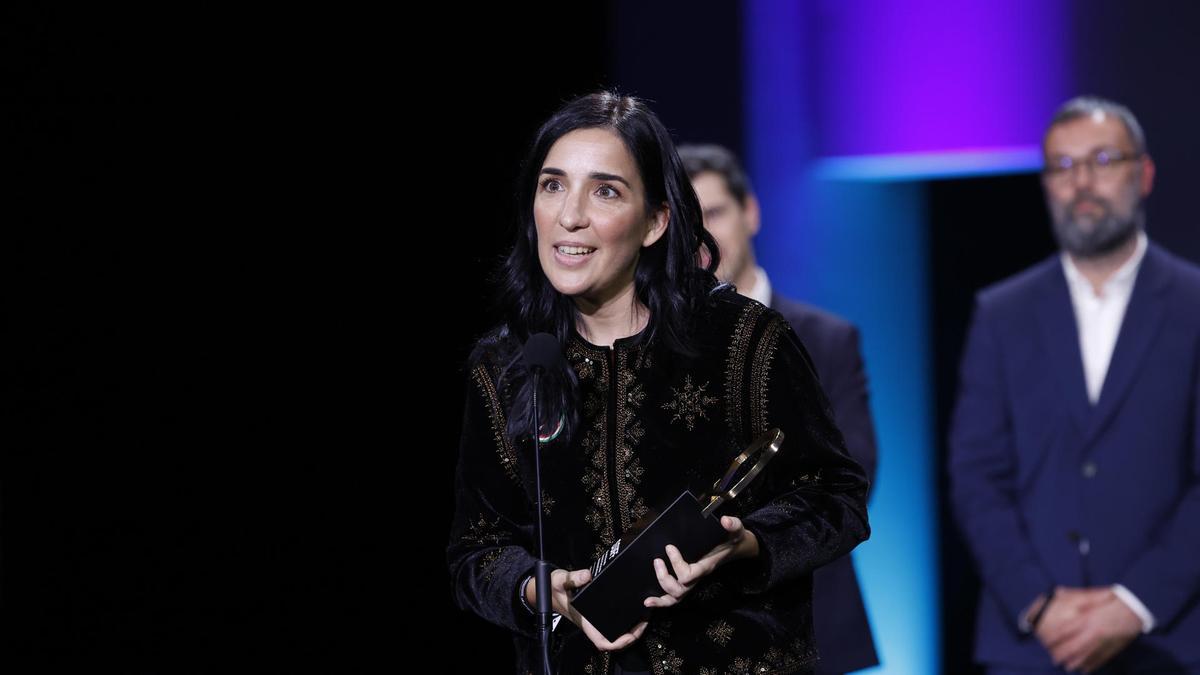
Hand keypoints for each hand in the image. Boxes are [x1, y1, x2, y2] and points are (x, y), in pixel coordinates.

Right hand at [528, 568, 648, 651]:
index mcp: (584, 622)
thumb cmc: (553, 589)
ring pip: (616, 630)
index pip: (603, 642)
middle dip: (632, 634)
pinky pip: (613, 621)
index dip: (619, 643)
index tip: (632, 635)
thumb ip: (573, 578)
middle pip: (615, 639)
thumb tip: (588, 575)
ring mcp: (595, 618)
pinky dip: (625, 619)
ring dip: (631, 627)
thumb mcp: (561, 580)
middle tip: (645, 619)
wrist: (546, 588)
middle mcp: (592, 623)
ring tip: (644, 614)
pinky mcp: (597, 611)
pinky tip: (633, 608)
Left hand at [643, 515, 758, 608]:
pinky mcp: (687, 581)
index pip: (689, 574)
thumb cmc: (732, 539)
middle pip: (680, 589)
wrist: (735, 547)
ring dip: (661, 592)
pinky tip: (648, 602)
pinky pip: (674, 597)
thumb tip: (725, 521)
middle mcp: (698, 577)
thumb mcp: (736, 530)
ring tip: (649, 587)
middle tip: (657, 560)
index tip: (669, 547)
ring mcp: (692, 581)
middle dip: (665, 577)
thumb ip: (733, 524)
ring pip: (676, 597)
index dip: (676, 563)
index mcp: (706, 566)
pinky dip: (661, 602)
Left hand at [1039, 588, 1140, 672]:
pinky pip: (1098, 661)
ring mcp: (1102, 644)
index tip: (1045, 641)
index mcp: (1085, 619)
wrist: (1135, 609)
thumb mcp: (1091, 597)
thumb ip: (1073, 596)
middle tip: (1054, 657)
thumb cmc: (1112, 601)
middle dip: (1060, 654)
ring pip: (1083, 658)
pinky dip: (1089, 666)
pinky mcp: (1112, 650)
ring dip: (1073, 663)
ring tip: (1066, 666)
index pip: (1063, 632)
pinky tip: (1083, 669)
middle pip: (1070, 648)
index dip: (1052, 638)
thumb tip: (1057, 592)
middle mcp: (1091, 633)